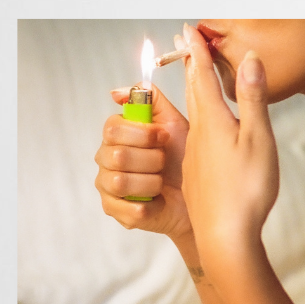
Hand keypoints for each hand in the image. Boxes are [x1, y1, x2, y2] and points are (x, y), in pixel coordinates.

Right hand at [94, 82, 190, 241]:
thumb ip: (150, 99)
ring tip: (161, 183)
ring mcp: (107, 186)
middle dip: (151, 160)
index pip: (112, 128)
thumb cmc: (185, 160)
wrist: (199, 198)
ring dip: (151, 182)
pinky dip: (149, 204)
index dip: (143, 134)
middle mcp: (106, 159)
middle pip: (117, 155)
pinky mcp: (114, 211)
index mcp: (116, 135)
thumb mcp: (173, 123)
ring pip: (121, 182)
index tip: (163, 138)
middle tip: (164, 164)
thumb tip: (116, 92)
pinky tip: (157, 201)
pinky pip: (126, 208)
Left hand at [180, 24, 278, 273]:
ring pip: (193, 119)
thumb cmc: (247, 189)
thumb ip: (252, 99)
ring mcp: (195, 160)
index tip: (189, 30)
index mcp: (213, 123)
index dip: (197, 53)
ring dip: (193, 95)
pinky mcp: (197, 179)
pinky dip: (199, 126)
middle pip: (193, 95)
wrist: (226, 237)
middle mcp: (198, 138)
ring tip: (195, 82)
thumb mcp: (257, 139)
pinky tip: (205, 136)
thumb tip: (249, 59)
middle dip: (192, 68)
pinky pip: (195, 143)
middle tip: (185, 46)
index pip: (202, 78)